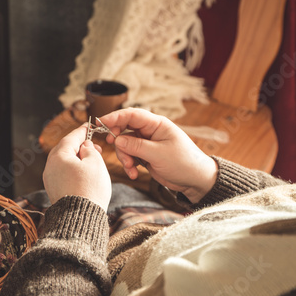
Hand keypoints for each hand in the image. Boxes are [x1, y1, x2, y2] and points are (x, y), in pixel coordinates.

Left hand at [43, 124, 111, 210]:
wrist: (80, 219)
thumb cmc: (90, 189)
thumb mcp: (95, 164)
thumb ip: (90, 150)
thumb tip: (85, 146)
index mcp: (58, 156)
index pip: (71, 137)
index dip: (82, 130)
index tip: (89, 125)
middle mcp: (50, 166)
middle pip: (65, 149)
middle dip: (80, 146)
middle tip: (95, 146)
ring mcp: (50, 179)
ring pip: (64, 162)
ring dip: (78, 159)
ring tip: (93, 161)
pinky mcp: (54, 190)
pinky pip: (63, 174)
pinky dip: (74, 170)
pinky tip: (85, 174)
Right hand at [99, 108, 217, 202]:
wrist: (196, 180)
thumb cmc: (184, 163)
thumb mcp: (159, 154)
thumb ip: (136, 146)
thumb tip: (117, 140)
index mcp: (157, 124)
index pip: (131, 115)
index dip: (114, 117)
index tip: (100, 123)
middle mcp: (150, 131)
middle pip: (124, 130)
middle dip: (119, 142)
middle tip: (116, 150)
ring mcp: (147, 144)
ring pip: (125, 145)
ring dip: (124, 157)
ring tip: (131, 168)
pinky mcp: (145, 156)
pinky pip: (130, 156)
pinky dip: (129, 165)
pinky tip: (134, 174)